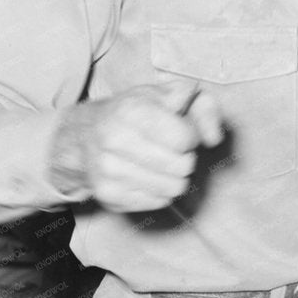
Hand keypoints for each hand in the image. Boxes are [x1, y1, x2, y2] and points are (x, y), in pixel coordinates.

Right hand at [48, 81, 223, 211]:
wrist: (84, 135)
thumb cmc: (135, 112)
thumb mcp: (170, 95)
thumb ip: (203, 107)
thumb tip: (214, 139)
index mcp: (131, 110)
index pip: (184, 138)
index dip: (190, 135)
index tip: (180, 130)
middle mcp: (114, 140)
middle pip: (182, 166)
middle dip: (185, 158)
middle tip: (171, 149)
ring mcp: (108, 171)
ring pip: (173, 188)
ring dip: (175, 177)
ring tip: (160, 162)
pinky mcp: (108, 195)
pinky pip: (158, 202)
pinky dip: (160, 190)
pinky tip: (148, 175)